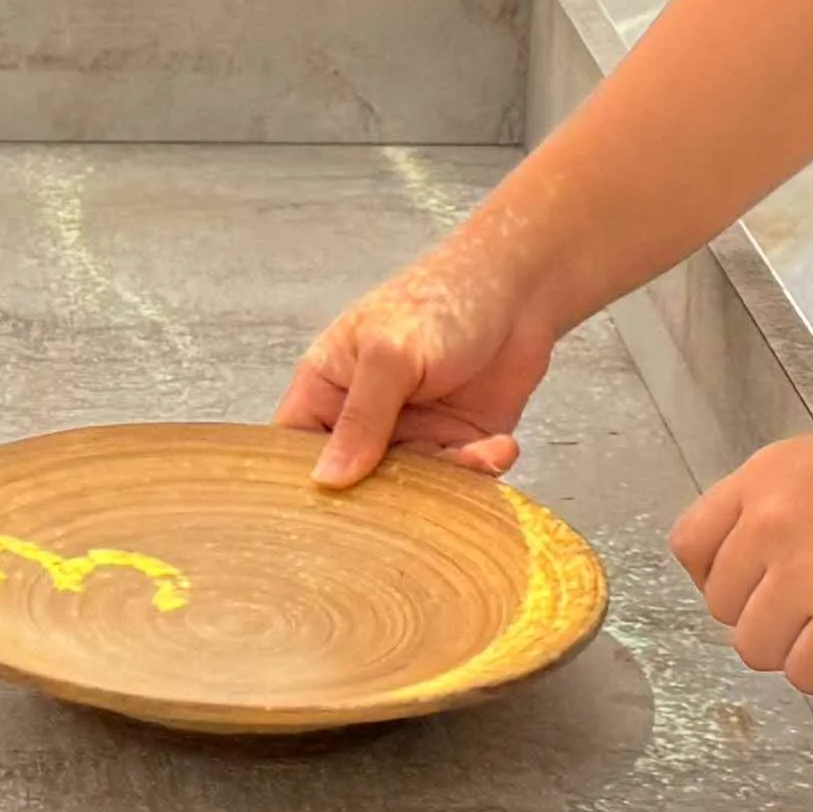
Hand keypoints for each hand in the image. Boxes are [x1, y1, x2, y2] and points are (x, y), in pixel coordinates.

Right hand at [276, 231, 559, 484]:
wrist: (520, 291)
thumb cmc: (440, 302)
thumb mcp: (391, 354)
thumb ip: (361, 417)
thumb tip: (326, 480)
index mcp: (326, 389)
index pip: (292, 450)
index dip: (300, 484)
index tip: (318, 519)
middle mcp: (363, 420)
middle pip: (351, 483)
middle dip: (380, 500)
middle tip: (408, 509)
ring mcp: (411, 436)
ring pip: (409, 490)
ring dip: (442, 484)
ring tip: (472, 456)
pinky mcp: (457, 446)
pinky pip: (458, 481)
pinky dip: (479, 472)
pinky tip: (499, 445)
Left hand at [672, 428, 812, 695]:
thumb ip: (791, 509)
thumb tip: (761, 573)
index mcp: (771, 474)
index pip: (691, 545)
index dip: (721, 582)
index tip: (758, 595)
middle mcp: (775, 518)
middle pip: (724, 606)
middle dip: (771, 621)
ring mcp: (809, 570)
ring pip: (759, 649)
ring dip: (803, 654)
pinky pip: (811, 676)